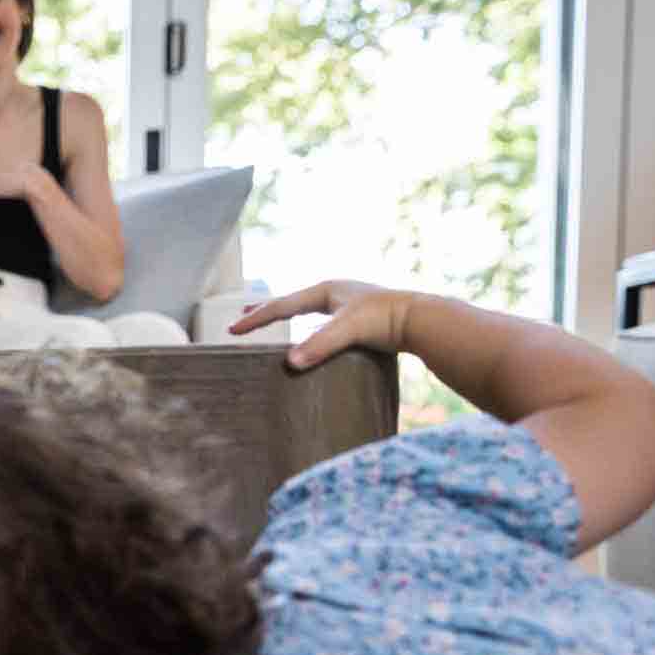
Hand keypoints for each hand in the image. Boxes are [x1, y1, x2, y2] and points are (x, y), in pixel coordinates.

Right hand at [227, 279, 415, 369]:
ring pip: (307, 310)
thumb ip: (319, 346)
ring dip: (287, 317)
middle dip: (265, 312)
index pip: (281, 306)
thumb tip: (290, 363)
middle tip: (242, 318)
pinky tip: (311, 336)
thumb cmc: (386, 320)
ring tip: (272, 322)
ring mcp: (347, 304)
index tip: (233, 331)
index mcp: (325, 291)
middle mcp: (334, 293)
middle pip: (290, 302)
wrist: (421, 320)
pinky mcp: (359, 318)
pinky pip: (323, 321)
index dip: (256, 320)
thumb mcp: (348, 330)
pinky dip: (307, 327)